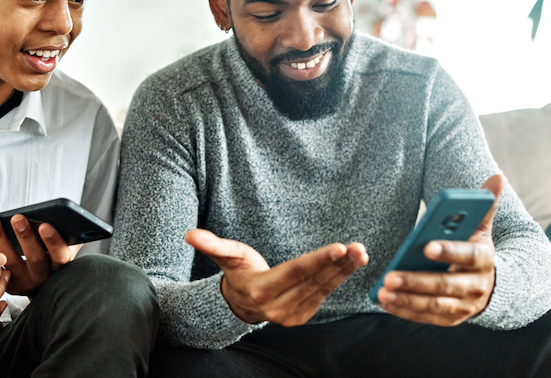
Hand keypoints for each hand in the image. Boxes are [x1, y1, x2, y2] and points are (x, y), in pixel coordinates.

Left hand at [0, 213, 81, 295]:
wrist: (40, 281)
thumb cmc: (51, 253)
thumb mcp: (62, 245)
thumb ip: (63, 234)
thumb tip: (55, 215)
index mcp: (60, 265)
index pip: (60, 255)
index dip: (52, 241)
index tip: (44, 226)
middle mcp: (42, 276)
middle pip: (35, 258)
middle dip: (25, 237)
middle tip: (17, 217)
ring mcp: (23, 282)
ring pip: (10, 261)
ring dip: (0, 238)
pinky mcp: (5, 285)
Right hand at [185, 229, 367, 324]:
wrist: (240, 302)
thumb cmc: (237, 272)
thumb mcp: (226, 256)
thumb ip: (211, 245)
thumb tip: (189, 235)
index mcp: (262, 289)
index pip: (296, 272)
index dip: (318, 260)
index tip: (340, 248)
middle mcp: (278, 306)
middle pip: (314, 281)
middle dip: (339, 264)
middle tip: (359, 249)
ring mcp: (292, 314)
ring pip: (323, 289)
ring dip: (344, 271)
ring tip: (361, 253)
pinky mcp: (302, 316)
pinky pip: (324, 295)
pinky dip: (339, 279)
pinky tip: (352, 263)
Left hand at [376, 174, 503, 325]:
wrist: (489, 284)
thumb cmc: (474, 247)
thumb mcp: (481, 227)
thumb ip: (483, 205)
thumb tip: (496, 177)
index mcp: (483, 259)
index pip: (467, 255)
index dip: (448, 251)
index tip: (426, 245)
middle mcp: (475, 286)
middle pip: (445, 285)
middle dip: (416, 281)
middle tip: (389, 276)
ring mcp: (463, 305)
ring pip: (434, 305)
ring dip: (407, 300)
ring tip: (382, 291)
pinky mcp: (450, 318)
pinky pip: (425, 317)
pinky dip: (404, 311)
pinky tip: (383, 301)